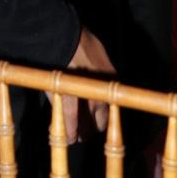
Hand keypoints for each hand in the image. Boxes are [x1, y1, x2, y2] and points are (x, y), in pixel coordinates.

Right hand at [59, 28, 113, 142]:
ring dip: (82, 134)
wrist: (64, 39)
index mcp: (112, 82)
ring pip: (87, 128)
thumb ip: (98, 67)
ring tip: (76, 137)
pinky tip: (68, 138)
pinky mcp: (71, 105)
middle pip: (101, 122)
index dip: (102, 113)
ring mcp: (88, 103)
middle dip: (93, 128)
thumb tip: (97, 70)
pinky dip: (69, 133)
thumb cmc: (79, 40)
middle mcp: (104, 96)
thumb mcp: (97, 51)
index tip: (95, 116)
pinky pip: (71, 126)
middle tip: (86, 131)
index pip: (112, 107)